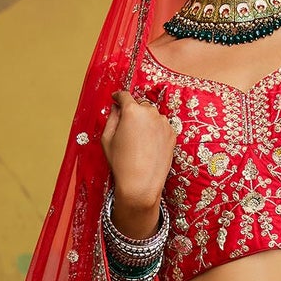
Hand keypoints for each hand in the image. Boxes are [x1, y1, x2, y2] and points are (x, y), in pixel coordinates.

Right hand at [100, 92, 177, 227]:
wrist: (141, 184)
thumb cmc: (121, 163)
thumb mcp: (107, 139)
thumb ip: (111, 118)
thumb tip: (116, 108)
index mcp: (132, 111)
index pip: (124, 95)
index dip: (118, 97)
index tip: (116, 99)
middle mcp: (150, 113)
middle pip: (140, 105)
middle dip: (133, 112)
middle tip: (127, 127)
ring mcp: (163, 123)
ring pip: (152, 116)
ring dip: (145, 122)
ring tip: (139, 140)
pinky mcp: (172, 134)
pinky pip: (161, 127)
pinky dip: (155, 131)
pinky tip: (149, 146)